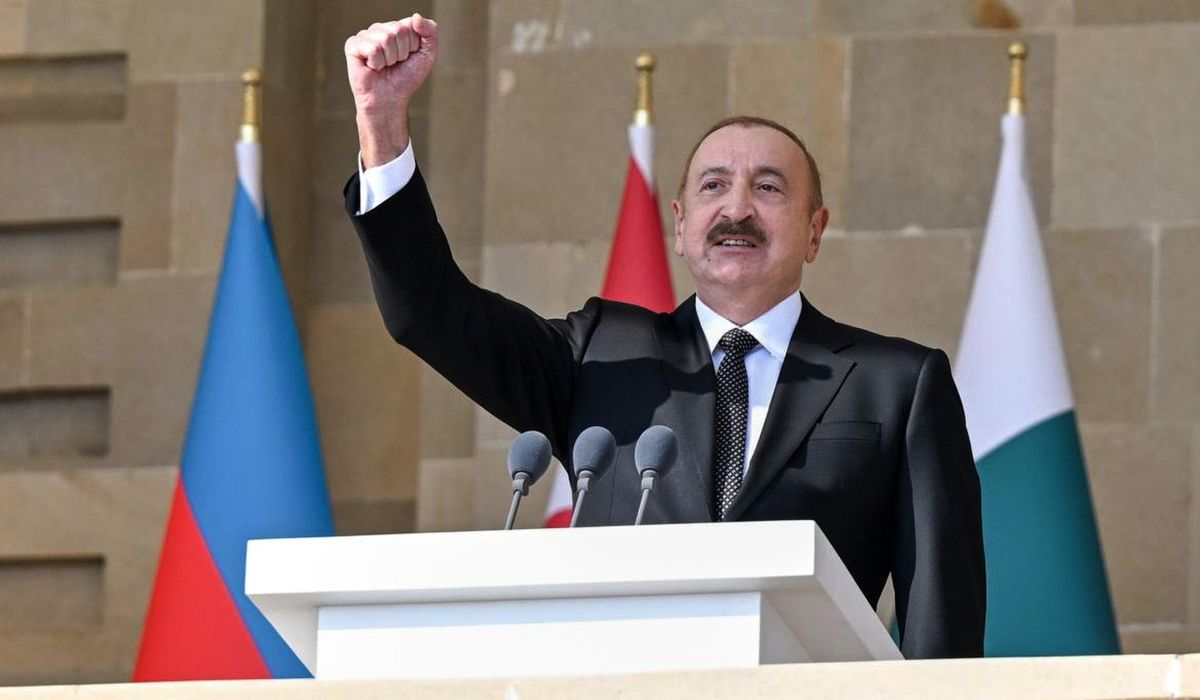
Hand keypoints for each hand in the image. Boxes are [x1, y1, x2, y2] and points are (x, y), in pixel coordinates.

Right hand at [344, 14, 438, 165]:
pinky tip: (372, 68)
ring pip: (385, 39)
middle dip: (402, 53)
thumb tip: (416, 16)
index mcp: (398, 27)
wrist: (390, 99)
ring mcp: (365, 35)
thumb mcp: (428, 54)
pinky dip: (377, 63)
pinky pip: (372, 48)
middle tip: (394, 64)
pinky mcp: (352, 45)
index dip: (414, 46)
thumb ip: (430, 31)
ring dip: (389, 59)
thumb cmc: (406, 78)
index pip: (411, 24)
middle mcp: (381, 28)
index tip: (408, 58)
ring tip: (384, 66)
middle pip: (398, 30)